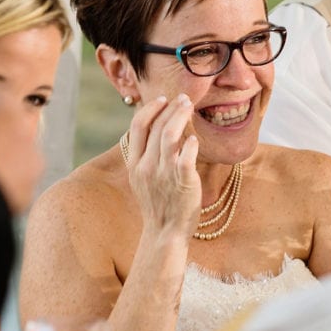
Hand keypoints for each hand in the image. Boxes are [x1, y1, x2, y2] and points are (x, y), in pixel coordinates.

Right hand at [122, 94, 200, 236]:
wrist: (165, 232)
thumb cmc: (158, 203)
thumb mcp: (142, 177)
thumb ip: (145, 154)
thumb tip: (156, 127)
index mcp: (135, 163)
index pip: (137, 126)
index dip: (150, 108)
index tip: (163, 100)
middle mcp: (147, 166)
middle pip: (156, 126)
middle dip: (171, 108)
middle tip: (183, 98)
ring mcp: (164, 173)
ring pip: (170, 135)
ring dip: (180, 116)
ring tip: (189, 106)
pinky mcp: (182, 181)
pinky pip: (186, 156)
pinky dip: (190, 144)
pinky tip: (195, 138)